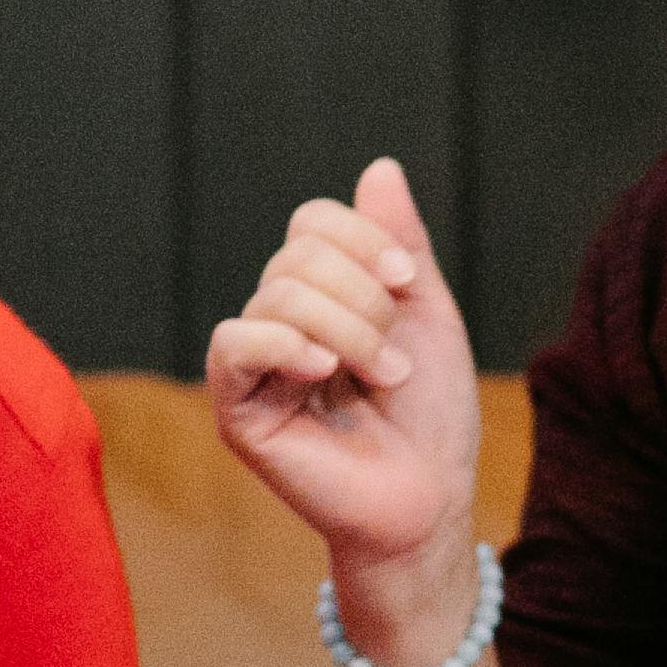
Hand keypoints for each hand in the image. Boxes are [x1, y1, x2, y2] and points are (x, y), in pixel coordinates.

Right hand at [207, 155, 483, 640]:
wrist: (429, 499)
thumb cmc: (431, 416)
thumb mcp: (427, 315)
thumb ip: (400, 244)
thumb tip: (379, 167)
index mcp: (321, 294)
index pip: (312, 223)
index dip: (362, 237)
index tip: (408, 281)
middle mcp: (279, 321)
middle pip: (297, 256)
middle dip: (363, 295)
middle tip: (397, 356)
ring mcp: (255, 365)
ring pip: (276, 295)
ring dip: (347, 329)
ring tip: (384, 378)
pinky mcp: (239, 409)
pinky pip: (234, 345)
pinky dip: (282, 343)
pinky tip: (322, 368)